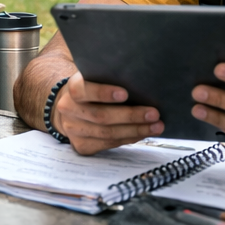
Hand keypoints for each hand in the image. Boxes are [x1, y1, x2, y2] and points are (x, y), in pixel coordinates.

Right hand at [49, 74, 164, 154]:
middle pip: (101, 116)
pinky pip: (108, 144)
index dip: (103, 93)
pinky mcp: (81, 145)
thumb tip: (141, 82)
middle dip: (130, 116)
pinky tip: (142, 134)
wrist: (72, 109)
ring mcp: (73, 130)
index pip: (83, 90)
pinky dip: (128, 139)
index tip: (125, 93)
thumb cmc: (92, 90)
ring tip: (156, 126)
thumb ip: (109, 79)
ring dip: (135, 130)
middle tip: (153, 114)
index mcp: (72, 89)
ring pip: (107, 133)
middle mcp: (69, 110)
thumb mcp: (95, 79)